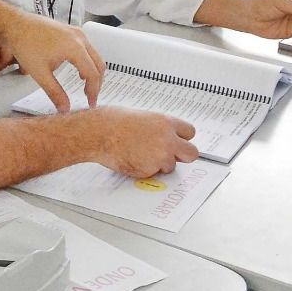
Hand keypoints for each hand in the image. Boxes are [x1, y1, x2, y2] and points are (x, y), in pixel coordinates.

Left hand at [0, 12, 103, 111]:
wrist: (15, 24)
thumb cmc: (25, 47)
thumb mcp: (40, 74)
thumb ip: (55, 93)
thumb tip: (65, 110)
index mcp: (75, 48)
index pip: (92, 73)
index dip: (93, 91)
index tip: (90, 104)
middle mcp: (80, 38)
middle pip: (98, 64)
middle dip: (96, 82)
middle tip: (90, 97)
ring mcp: (77, 32)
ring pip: (94, 55)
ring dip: (92, 71)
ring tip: (85, 87)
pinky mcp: (71, 30)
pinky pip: (87, 48)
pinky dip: (87, 61)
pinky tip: (78, 70)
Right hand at [82, 107, 199, 177]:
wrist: (99, 133)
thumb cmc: (114, 122)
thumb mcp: (143, 117)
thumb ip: (159, 128)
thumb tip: (166, 136)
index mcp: (166, 123)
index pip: (190, 132)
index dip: (183, 138)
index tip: (179, 141)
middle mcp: (167, 140)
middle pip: (192, 153)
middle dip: (183, 156)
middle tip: (172, 155)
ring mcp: (159, 156)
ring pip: (170, 166)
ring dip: (160, 164)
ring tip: (141, 154)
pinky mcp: (149, 170)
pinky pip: (153, 173)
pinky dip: (145, 170)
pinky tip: (133, 159)